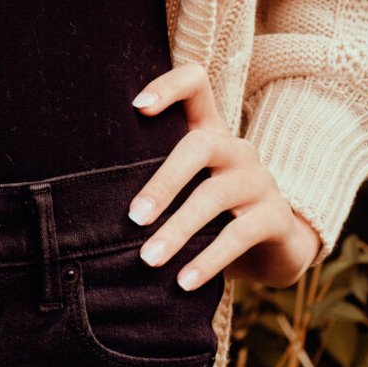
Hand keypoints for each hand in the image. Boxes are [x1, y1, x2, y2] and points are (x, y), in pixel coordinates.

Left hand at [124, 61, 322, 289]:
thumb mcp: (188, 191)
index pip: (196, 85)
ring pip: (215, 195)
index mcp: (211, 133)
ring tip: (149, 258)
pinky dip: (208, 260)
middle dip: (163, 182)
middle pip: (200, 145)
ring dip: (178, 229)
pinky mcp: (276, 218)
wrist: (278, 248)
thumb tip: (90, 203)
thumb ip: (155, 183)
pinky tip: (183, 281)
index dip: (170, 86)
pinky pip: (239, 235)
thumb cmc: (214, 214)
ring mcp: (260, 181)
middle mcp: (237, 149)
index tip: (138, 106)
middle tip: (134, 217)